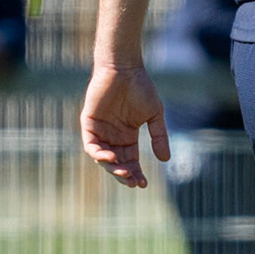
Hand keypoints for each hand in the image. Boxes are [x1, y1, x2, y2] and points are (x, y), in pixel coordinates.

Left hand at [80, 62, 169, 187]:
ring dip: (111, 168)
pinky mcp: (89, 123)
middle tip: (132, 182)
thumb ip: (159, 137)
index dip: (136, 174)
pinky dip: (98, 154)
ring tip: (123, 172)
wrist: (125, 69)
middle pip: (116, 163)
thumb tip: (165, 160)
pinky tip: (110, 157)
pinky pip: (90, 145)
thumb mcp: (155, 115)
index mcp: (128, 136)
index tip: (144, 184)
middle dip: (124, 175)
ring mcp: (100, 131)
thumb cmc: (141, 88)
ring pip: (102, 157)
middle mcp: (112, 136)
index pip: (130, 161)